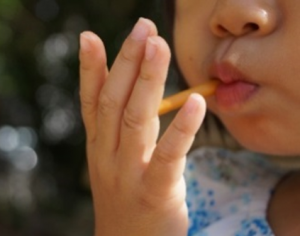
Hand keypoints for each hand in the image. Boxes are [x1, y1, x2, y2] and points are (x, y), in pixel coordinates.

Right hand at [79, 18, 205, 235]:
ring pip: (135, 119)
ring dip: (147, 80)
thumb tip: (139, 92)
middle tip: (143, 29)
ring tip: (157, 46)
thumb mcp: (116, 161)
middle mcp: (108, 156)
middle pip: (114, 101)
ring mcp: (129, 174)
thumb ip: (122, 129)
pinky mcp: (155, 193)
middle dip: (127, 62)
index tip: (90, 37)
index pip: (91, 102)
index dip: (89, 69)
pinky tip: (195, 101)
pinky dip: (182, 127)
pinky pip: (168, 155)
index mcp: (99, 147)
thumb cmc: (127, 198)